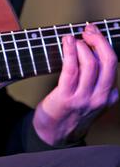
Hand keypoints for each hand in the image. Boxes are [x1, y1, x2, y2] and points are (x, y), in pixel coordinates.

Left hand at [33, 24, 118, 145]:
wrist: (54, 136)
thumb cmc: (70, 114)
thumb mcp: (92, 102)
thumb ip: (99, 86)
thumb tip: (94, 55)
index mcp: (109, 97)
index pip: (113, 65)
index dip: (104, 44)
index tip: (95, 33)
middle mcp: (100, 97)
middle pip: (109, 61)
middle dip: (99, 40)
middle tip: (89, 30)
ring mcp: (84, 98)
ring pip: (90, 63)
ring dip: (82, 45)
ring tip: (74, 38)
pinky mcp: (66, 98)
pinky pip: (71, 69)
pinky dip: (70, 51)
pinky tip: (67, 42)